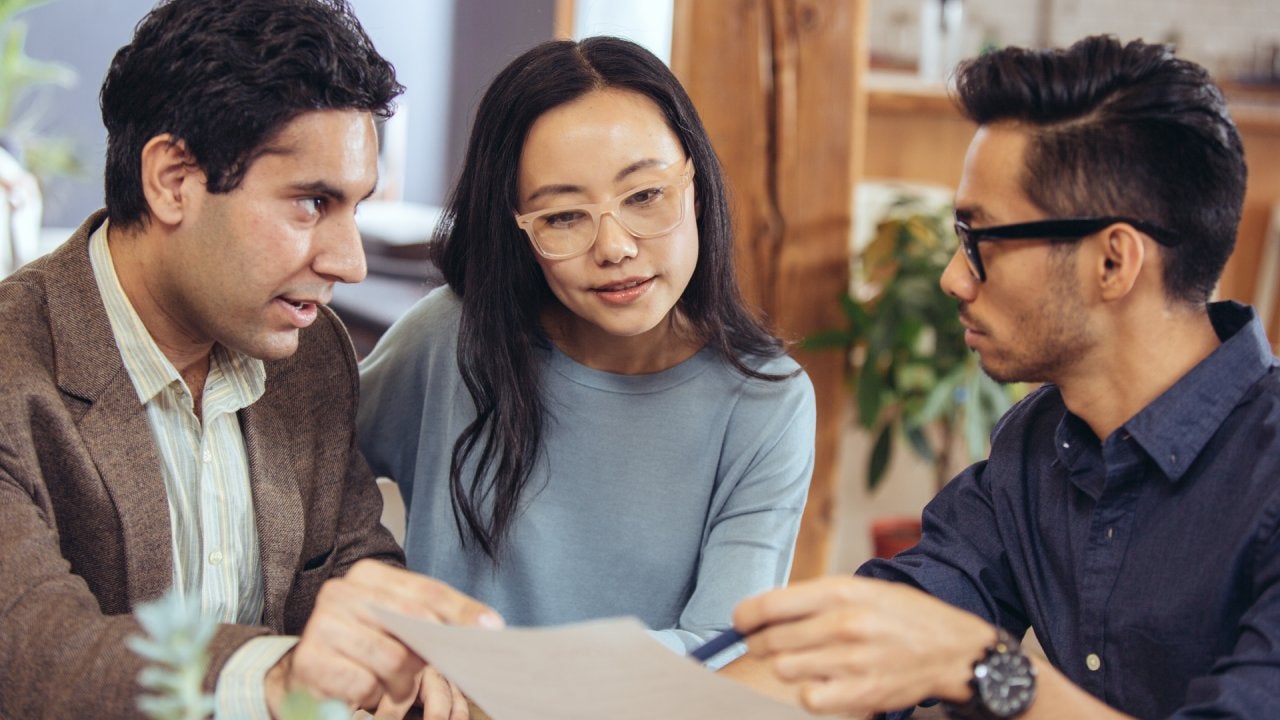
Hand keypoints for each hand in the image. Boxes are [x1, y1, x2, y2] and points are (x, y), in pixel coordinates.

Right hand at [266, 560, 501, 715]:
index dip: (462, 610)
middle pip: (412, 622)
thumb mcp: (392, 625)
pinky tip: (367, 694)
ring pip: (392, 660)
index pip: (426, 590)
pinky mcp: (311, 660)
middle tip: (437, 670)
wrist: (305, 674)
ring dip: (402, 685)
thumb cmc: (362, 646)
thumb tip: (484, 628)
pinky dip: (374, 697)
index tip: (492, 627)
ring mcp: (323, 624)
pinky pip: (365, 685)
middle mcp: (342, 592)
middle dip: (431, 653)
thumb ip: (427, 620)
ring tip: (396, 691)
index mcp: (368, 575)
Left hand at [733, 576, 991, 715]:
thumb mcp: (861, 589)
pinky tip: (821, 683)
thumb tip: (762, 611)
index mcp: (840, 591)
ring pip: (785, 669)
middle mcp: (844, 624)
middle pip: (770, 640)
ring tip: (802, 661)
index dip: (744, 617)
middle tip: (766, 645)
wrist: (953, 648)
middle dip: (760, 644)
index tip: (740, 622)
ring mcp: (852, 660)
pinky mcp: (862, 692)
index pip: (769, 605)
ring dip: (785, 667)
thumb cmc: (902, 615)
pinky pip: (810, 698)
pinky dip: (808, 693)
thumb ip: (814, 598)